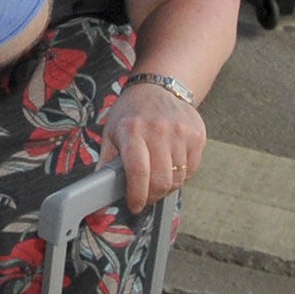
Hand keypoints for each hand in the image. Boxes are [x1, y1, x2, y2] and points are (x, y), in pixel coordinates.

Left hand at [99, 77, 205, 213]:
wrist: (158, 88)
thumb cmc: (131, 114)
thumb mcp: (111, 133)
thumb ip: (106, 164)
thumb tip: (97, 196)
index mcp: (132, 130)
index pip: (138, 171)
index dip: (137, 195)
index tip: (134, 205)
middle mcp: (158, 130)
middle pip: (161, 181)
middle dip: (151, 196)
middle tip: (144, 195)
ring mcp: (181, 132)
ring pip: (177, 179)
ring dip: (166, 186)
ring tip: (156, 176)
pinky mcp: (197, 135)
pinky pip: (191, 170)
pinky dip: (180, 175)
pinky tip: (170, 165)